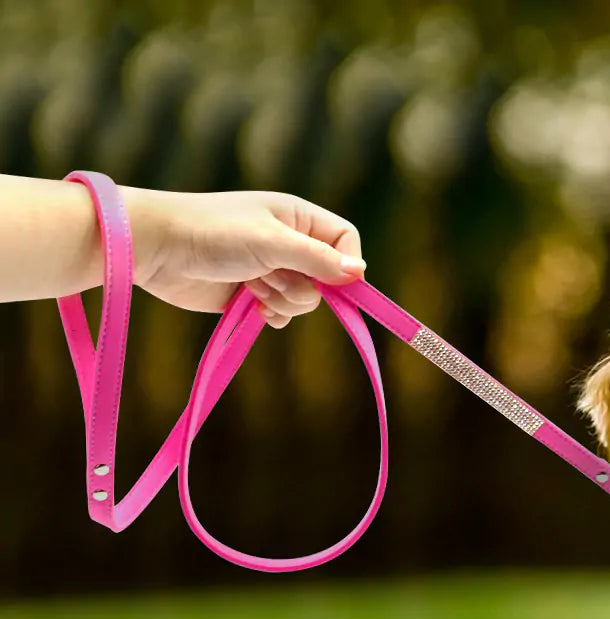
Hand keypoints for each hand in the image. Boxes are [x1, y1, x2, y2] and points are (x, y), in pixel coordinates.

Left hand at [123, 188, 364, 328]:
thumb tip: (360, 274)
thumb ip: (316, 258)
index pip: (345, 242)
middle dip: (303, 286)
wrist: (156, 249)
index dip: (346, 264)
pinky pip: (284, 314)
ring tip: (251, 285)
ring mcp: (272, 270)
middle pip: (328, 278)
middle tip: (271, 277)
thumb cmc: (213, 233)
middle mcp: (290, 243)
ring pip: (305, 300)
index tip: (335, 282)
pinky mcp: (254, 295)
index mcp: (298, 218)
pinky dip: (273, 315)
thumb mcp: (271, 242)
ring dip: (283, 300)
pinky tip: (251, 305)